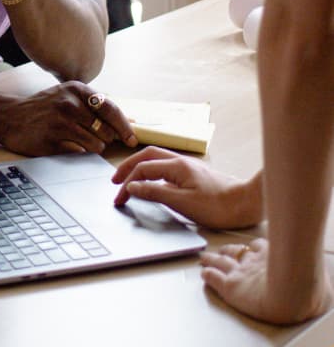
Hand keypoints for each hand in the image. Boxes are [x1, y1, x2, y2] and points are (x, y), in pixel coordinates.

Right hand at [0, 83, 136, 156]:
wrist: (8, 116)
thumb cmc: (43, 107)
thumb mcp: (68, 96)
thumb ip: (95, 105)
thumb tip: (131, 121)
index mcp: (77, 89)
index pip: (112, 110)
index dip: (125, 127)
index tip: (132, 139)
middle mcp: (70, 103)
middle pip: (106, 130)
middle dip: (106, 138)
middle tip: (95, 137)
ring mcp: (61, 122)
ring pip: (96, 144)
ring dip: (92, 147)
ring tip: (77, 140)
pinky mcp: (52, 140)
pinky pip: (79, 153)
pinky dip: (77, 151)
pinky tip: (65, 144)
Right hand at [112, 147, 262, 228]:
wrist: (247, 203)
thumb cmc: (218, 206)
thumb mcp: (183, 203)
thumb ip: (155, 193)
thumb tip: (132, 186)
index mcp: (176, 166)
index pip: (142, 170)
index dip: (127, 183)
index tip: (119, 199)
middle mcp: (180, 162)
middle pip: (146, 157)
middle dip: (128, 167)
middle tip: (114, 181)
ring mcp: (188, 167)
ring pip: (156, 160)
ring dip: (139, 167)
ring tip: (128, 179)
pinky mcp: (194, 175)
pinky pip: (166, 168)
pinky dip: (152, 172)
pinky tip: (152, 183)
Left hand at [200, 239, 332, 323]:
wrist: (292, 293)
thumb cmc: (303, 284)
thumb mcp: (308, 273)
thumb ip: (307, 269)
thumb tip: (320, 279)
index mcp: (271, 257)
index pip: (256, 248)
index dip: (249, 249)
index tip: (245, 249)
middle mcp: (254, 262)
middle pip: (235, 252)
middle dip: (226, 251)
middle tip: (218, 250)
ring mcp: (241, 273)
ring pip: (221, 262)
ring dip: (211, 260)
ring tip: (204, 258)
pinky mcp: (231, 286)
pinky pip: (215, 279)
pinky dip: (208, 275)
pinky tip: (204, 274)